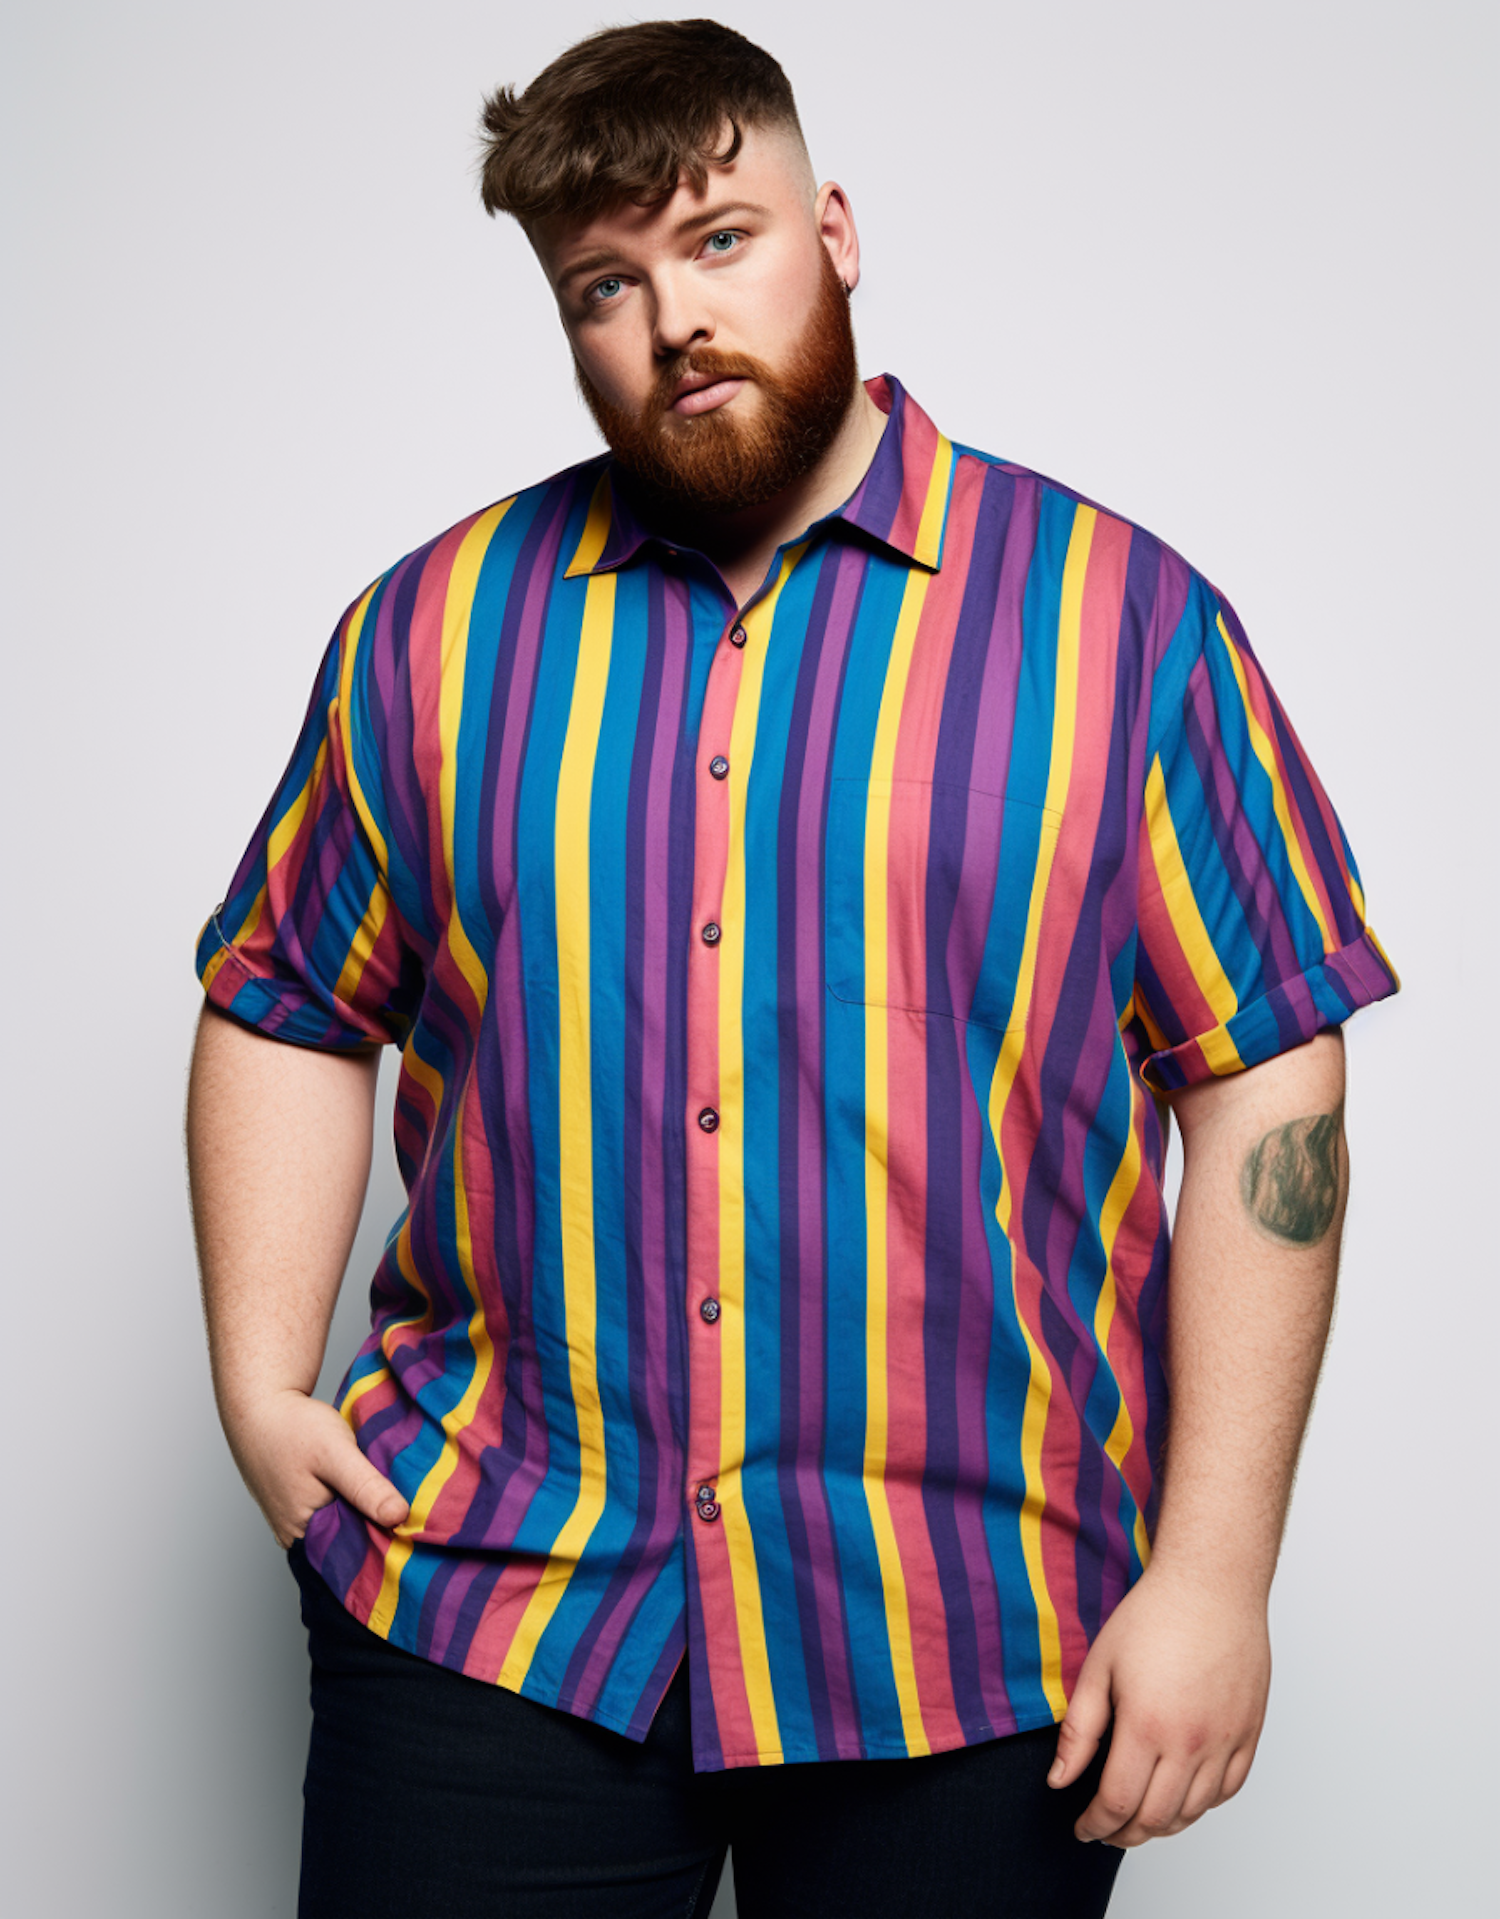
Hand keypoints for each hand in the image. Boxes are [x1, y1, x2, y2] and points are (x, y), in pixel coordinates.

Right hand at [224, 1386, 409, 1549]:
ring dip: (362, 1509)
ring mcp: (294, 1520)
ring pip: (340, 1522)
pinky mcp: (296, 1504)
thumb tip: (399, 1517)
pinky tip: (363, 1484)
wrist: (261, 1405)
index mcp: (303, 1533)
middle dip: (376, 1522)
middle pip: (347, 1538)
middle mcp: (295, 1535)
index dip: (386, 1537)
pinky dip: (348, 1499)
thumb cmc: (292, 1428)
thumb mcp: (336, 1453)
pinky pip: (330, 1510)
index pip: (355, 1551)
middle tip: (409, 1503)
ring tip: (387, 1491)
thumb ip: (366, 1487)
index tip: (415, 1523)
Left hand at [1047, 1563, 1269, 1846]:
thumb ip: (1079, 1731)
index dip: (1095, 1826)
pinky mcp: (1250, 1733)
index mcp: (1147, 1727)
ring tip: (1139, 1818)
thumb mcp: (1099, 1667)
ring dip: (1163, 1826)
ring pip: (1194, 1812)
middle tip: (1106, 1829)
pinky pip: (1228, 1791)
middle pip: (1157, 1819)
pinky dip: (1202, 1805)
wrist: (1211, 1586)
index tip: (1082, 1828)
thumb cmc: (1153, 1616)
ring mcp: (1226, 1741)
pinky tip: (1181, 1796)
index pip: (1118, 1803)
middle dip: (1125, 1834)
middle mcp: (1191, 1743)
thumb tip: (1059, 1780)